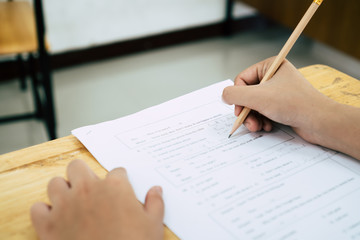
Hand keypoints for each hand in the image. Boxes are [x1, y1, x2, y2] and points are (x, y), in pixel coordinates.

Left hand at [31, 159, 163, 239]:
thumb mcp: (153, 224)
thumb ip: (155, 203)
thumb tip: (156, 190)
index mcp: (114, 187)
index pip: (116, 172)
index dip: (119, 181)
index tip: (120, 190)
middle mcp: (87, 190)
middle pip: (77, 166)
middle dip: (83, 174)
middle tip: (90, 188)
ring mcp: (65, 206)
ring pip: (55, 183)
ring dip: (62, 189)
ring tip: (71, 201)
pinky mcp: (48, 225)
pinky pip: (37, 208)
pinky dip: (43, 212)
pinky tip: (54, 218)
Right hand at [222, 57, 359, 159]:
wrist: (320, 122)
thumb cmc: (294, 104)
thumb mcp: (258, 97)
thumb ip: (234, 94)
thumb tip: (224, 95)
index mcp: (270, 66)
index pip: (242, 79)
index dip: (238, 96)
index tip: (239, 111)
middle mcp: (274, 76)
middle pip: (247, 94)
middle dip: (246, 111)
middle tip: (248, 122)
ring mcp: (279, 91)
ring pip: (255, 104)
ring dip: (253, 118)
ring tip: (258, 127)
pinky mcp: (283, 104)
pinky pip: (264, 111)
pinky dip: (262, 120)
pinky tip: (268, 127)